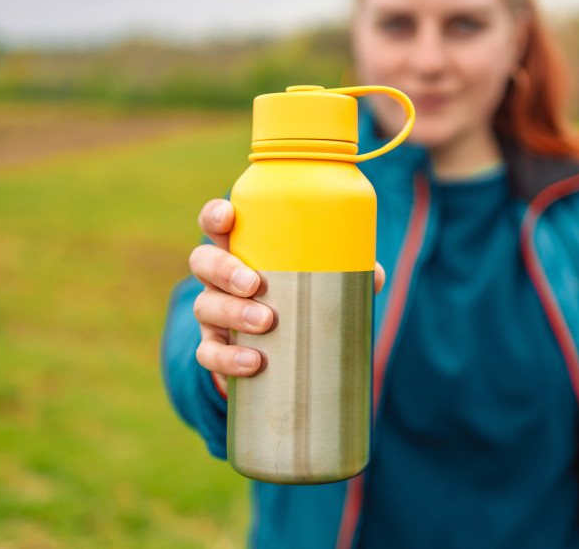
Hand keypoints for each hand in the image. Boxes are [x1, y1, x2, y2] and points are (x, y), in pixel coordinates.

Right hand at [189, 199, 384, 387]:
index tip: (229, 217)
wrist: (277, 349)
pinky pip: (208, 353)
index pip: (215, 222)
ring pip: (204, 305)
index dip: (215, 215)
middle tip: (254, 284)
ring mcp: (212, 311)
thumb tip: (375, 276)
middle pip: (203, 261)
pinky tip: (252, 363)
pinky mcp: (214, 346)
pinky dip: (227, 358)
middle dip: (224, 269)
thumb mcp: (316, 277)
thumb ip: (345, 272)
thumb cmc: (298, 295)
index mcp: (239, 247)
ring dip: (232, 313)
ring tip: (265, 323)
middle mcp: (218, 277)